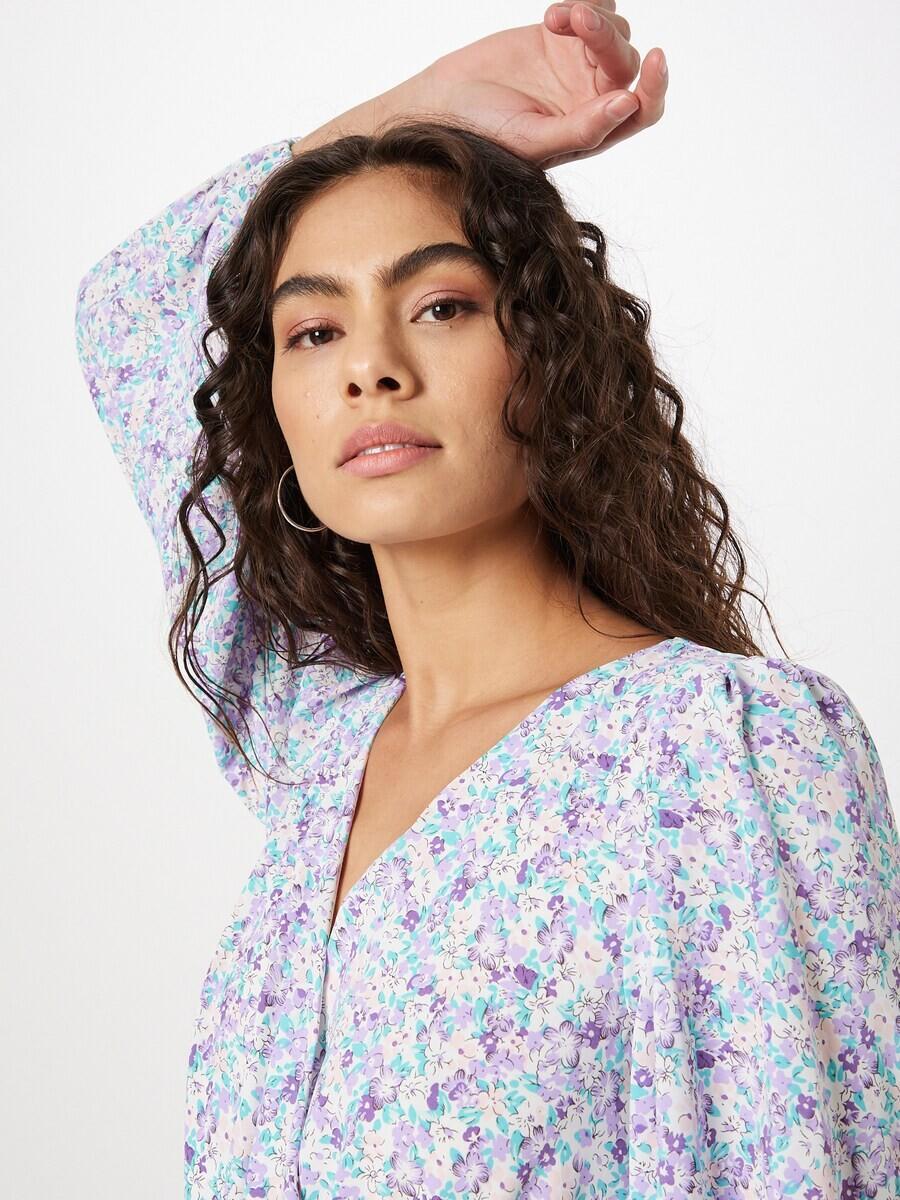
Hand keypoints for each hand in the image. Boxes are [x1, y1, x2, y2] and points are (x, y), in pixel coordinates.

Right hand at [403, 2, 666, 169]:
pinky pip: (596, 7)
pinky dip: (585, 1)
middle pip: (626, 61)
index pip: (643, 108)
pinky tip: (554, 15)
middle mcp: (593, 97)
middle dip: (605, 37)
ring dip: (590, 16)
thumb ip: (583, 128)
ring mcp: (579, 64)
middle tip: (572, 20)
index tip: (656, 58)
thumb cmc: (485, 133)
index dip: (656, 86)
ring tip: (553, 18)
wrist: (445, 101)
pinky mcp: (562, 34)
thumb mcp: (535, 140)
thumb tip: (628, 103)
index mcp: (594, 130)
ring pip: (614, 29)